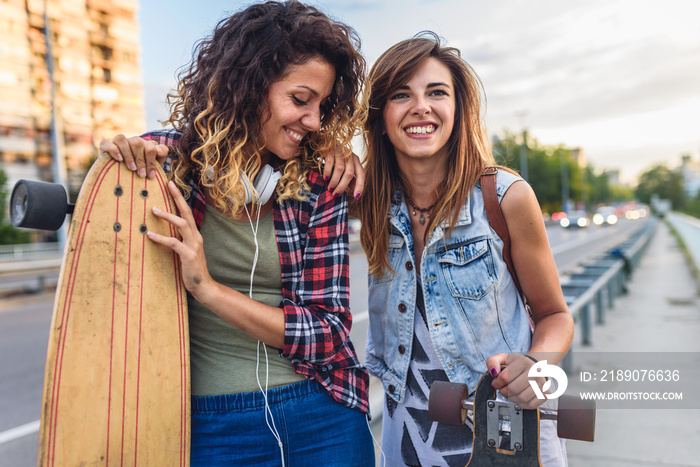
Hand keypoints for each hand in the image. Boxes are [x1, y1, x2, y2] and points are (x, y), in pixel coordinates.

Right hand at [99, 134, 168, 178]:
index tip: (151, 175)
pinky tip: (119, 159)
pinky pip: (107, 143)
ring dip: (128, 154)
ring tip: (132, 168)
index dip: (152, 161)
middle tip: (142, 175)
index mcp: (145, 145)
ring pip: (123, 139)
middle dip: (141, 160)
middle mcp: (132, 141)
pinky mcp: (105, 145)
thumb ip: (158, 159)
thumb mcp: (149, 169)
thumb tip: (161, 150)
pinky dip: (113, 150)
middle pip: (138, 142)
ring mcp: (118, 142)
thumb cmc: (137, 174)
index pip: (152, 147)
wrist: (117, 179)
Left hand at [146, 181, 212, 298]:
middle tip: (169, 185)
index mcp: (195, 235)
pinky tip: (150, 235)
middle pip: (187, 212)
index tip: (171, 185)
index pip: (187, 212)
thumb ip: (179, 240)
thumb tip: (166, 232)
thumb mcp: (187, 251)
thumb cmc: (192, 269)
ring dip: (167, 216)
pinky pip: (173, 243)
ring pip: (182, 225)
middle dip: (178, 197)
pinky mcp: (188, 255)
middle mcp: (196, 237)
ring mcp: (193, 245)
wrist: (204, 286)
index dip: (180, 198)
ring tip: (154, 210)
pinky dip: (161, 238)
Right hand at [322, 149, 364, 198]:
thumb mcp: (346, 168)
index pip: (361, 174)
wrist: (326, 142)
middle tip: (335, 194)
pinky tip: (325, 178)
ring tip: (330, 188)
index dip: (360, 186)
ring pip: (340, 169)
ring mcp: (340, 152)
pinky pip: (329, 163)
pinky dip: (327, 172)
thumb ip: (351, 179)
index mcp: (356, 161)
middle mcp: (350, 156)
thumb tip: (356, 193)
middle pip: (349, 173)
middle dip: (342, 186)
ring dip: (334, 181)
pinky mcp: (330, 150)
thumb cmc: (337, 159)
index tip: (356, 196)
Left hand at [486, 353, 546, 409]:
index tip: (496, 383)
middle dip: (504, 391)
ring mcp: (542, 383)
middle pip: (513, 389)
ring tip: (512, 393)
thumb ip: (493, 362)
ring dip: (513, 398)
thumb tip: (494, 372)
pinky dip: (523, 404)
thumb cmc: (518, 365)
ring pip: (522, 398)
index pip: (504, 377)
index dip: (497, 383)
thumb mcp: (503, 358)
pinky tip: (520, 397)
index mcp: (523, 362)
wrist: (535, 367)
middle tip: (504, 389)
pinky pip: (531, 405)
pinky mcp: (546, 393)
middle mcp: (535, 371)